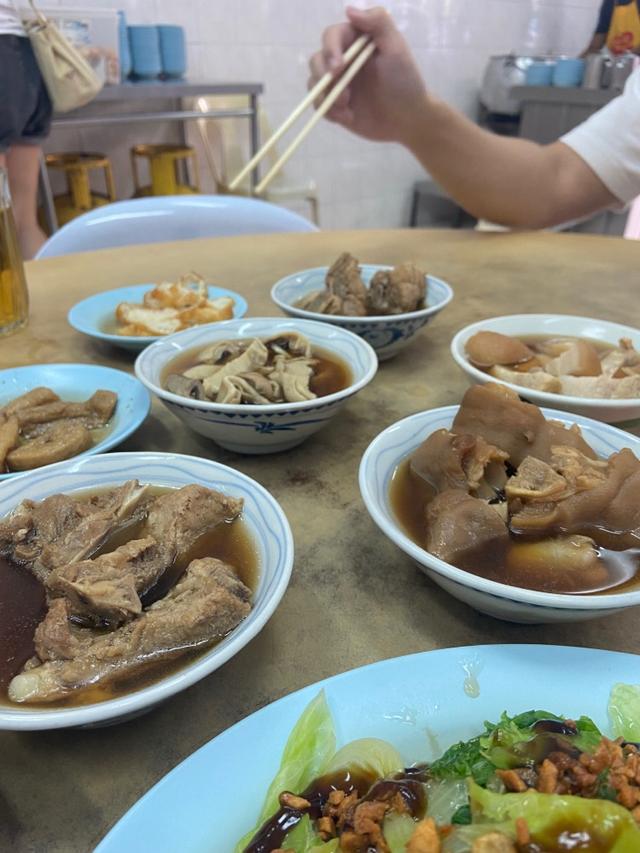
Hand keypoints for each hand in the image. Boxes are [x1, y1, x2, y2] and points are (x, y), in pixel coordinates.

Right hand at [308, 6, 426, 145]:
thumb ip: (378, 22)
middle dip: (323, 75)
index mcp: (355, 42)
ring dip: (326, 95)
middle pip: (317, 59)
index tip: (338, 67)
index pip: (332, 36)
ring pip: (314, 82)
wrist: (406, 118)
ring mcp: (337, 83)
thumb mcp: (396, 47)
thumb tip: (348, 10)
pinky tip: (348, 117)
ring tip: (346, 106)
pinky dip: (329, 112)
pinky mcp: (334, 105)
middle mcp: (343, 60)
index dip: (330, 49)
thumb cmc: (404, 81)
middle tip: (342, 91)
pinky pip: (319, 105)